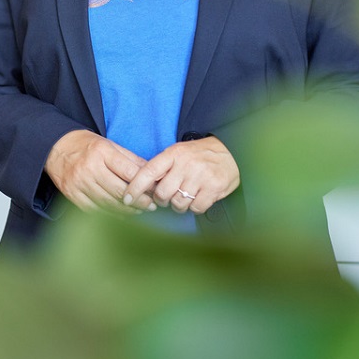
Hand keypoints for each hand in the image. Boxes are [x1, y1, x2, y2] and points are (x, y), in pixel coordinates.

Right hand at [45, 130, 156, 213]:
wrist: (55, 148)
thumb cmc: (86, 145)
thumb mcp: (109, 144)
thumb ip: (130, 159)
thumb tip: (152, 173)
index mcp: (102, 152)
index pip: (128, 172)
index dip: (145, 185)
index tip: (155, 192)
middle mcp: (90, 168)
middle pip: (119, 191)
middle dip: (139, 201)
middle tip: (152, 206)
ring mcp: (80, 183)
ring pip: (108, 203)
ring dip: (127, 210)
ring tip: (140, 211)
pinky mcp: (72, 195)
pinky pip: (95, 210)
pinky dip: (110, 214)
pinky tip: (121, 215)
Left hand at [123, 136, 239, 214]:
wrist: (231, 151)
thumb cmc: (199, 155)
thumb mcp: (179, 153)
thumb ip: (162, 167)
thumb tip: (142, 188)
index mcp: (173, 154)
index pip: (148, 172)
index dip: (135, 187)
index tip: (127, 198)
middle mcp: (186, 164)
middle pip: (162, 194)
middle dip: (162, 200)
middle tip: (169, 196)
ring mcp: (201, 176)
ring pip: (178, 203)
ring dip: (179, 205)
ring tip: (186, 195)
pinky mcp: (214, 188)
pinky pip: (196, 208)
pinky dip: (195, 207)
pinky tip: (198, 197)